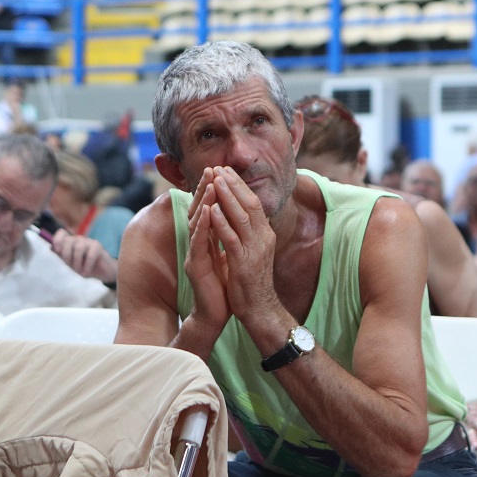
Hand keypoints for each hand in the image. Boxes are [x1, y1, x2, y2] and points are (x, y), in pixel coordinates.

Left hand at [51, 230, 117, 282]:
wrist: (102, 273)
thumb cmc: (85, 266)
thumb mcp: (71, 263)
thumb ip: (61, 255)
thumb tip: (50, 248)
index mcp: (71, 242)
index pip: (62, 233)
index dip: (57, 240)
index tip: (57, 251)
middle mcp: (79, 239)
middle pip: (68, 240)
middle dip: (67, 255)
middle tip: (70, 266)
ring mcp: (89, 242)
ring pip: (78, 248)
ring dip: (77, 262)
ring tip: (79, 271)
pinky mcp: (97, 246)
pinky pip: (90, 255)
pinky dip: (86, 266)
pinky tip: (86, 272)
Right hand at [183, 170, 230, 333]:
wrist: (218, 312)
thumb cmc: (224, 284)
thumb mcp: (228, 254)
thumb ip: (226, 237)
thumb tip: (234, 219)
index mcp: (206, 240)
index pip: (208, 210)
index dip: (212, 191)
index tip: (220, 172)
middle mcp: (197, 244)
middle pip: (199, 211)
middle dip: (204, 189)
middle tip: (211, 169)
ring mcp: (194, 254)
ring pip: (197, 223)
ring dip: (203, 202)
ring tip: (210, 184)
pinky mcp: (195, 266)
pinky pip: (198, 242)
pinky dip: (203, 225)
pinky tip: (208, 211)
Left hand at [204, 167, 279, 331]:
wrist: (260, 308)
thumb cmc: (253, 279)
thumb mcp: (253, 250)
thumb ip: (248, 231)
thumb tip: (240, 212)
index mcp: (264, 233)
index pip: (253, 203)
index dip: (239, 186)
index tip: (226, 171)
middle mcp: (263, 238)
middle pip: (250, 204)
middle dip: (234, 185)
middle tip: (220, 168)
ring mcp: (255, 250)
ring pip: (242, 217)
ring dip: (228, 198)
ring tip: (216, 181)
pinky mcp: (243, 263)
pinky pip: (231, 239)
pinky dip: (222, 223)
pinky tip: (212, 210)